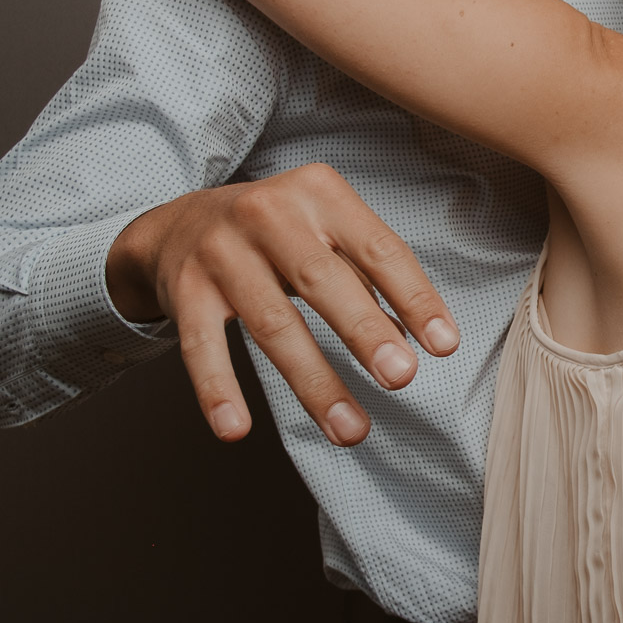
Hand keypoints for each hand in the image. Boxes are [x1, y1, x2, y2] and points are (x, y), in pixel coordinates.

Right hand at [106, 163, 458, 445]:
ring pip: (272, 323)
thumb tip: (411, 339)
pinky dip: (218, 389)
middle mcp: (269, 214)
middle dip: (365, 332)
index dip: (415, 298)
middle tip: (401, 378)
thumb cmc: (277, 234)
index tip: (444, 346)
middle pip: (323, 281)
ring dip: (313, 383)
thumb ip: (368, 278)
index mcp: (320, 192)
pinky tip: (236, 428)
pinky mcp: (184, 289)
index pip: (378, 249)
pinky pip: (202, 346)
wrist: (178, 222)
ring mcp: (221, 251)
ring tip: (350, 430)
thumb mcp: (325, 231)